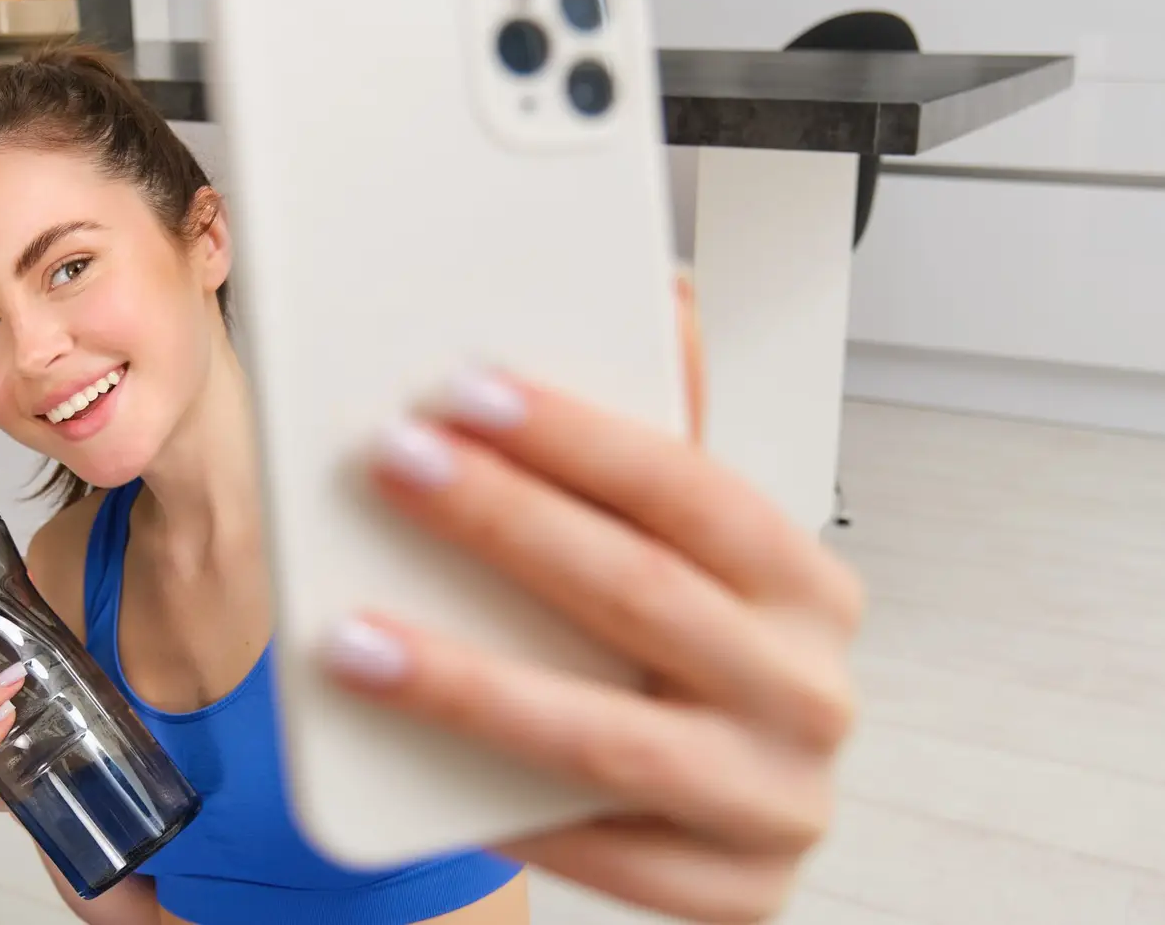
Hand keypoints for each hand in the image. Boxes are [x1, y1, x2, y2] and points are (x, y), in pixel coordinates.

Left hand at [322, 271, 864, 923]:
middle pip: (641, 594)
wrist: (743, 809)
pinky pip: (597, 851)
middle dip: (504, 522)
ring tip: (356, 638)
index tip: (471, 392)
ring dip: (467, 683)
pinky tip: (409, 758)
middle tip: (395, 465)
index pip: (696, 491)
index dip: (579, 437)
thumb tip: (664, 299)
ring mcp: (777, 800)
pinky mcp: (736, 893)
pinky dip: (496, 804)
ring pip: (606, 740)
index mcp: (807, 588)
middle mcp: (809, 691)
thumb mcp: (704, 552)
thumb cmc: (706, 658)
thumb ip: (680, 438)